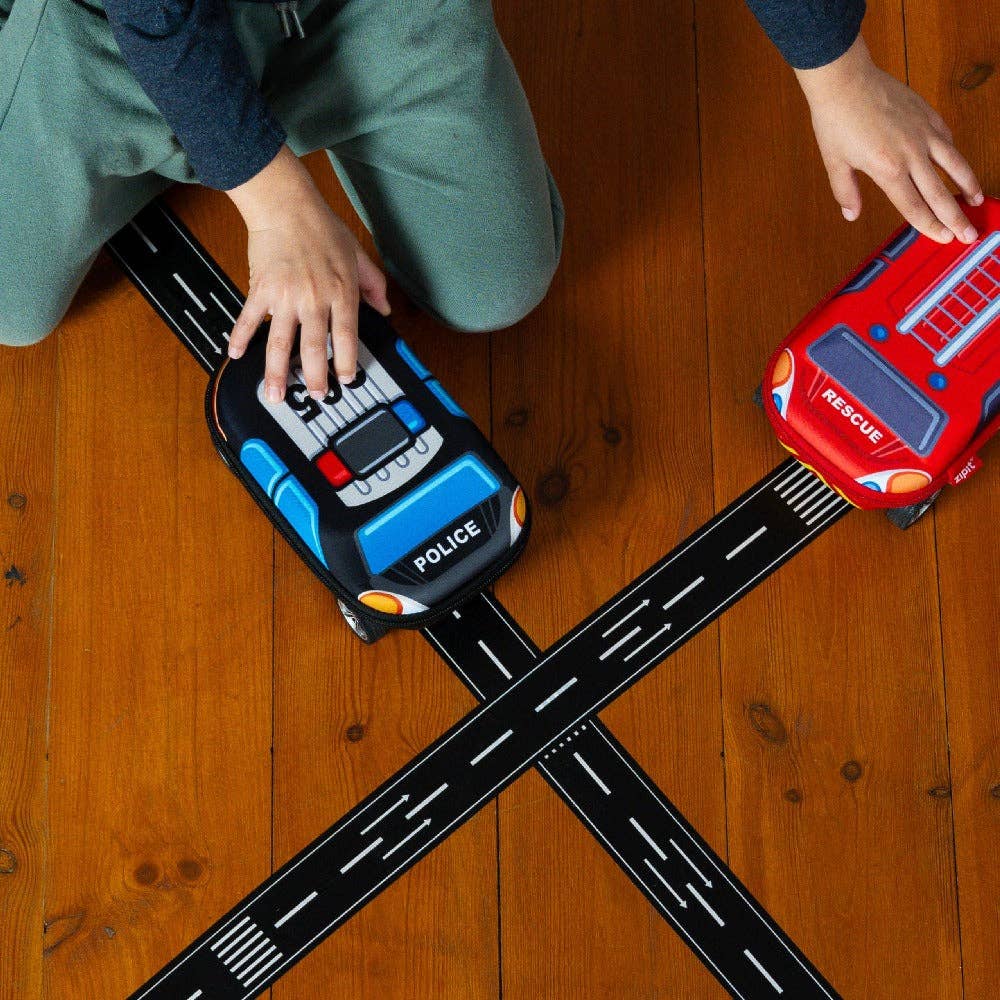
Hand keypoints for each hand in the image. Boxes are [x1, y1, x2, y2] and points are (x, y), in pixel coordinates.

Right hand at [224, 145, 391, 401]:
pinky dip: (242, 337)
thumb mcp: (358, 254)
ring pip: (281, 342)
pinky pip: (250, 318)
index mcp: (341, 293)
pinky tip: (236, 355)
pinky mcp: (261, 289)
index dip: (346, 362)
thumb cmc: (322, 227)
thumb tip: (386, 310)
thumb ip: (374, 285)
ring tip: (276, 395)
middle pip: (315, 347)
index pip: (346, 337)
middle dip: (316, 377)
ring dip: (277, 372)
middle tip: (317, 396)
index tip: (346, 380)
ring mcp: (286, 296)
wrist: (286, 204)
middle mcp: (315, 299)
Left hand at [795, 34, 983, 243]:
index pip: (914, 207)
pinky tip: (958, 166)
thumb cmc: (837, 120)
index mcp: (887, 169)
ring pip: (954, 164)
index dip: (930, 226)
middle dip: (955, 217)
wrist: (846, 80)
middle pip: (939, 193)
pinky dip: (954, 155)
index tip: (943, 238)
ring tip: (976, 200)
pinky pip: (947, 140)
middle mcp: (911, 153)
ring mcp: (923, 133)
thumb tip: (851, 214)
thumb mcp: (835, 163)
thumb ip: (845, 192)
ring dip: (967, 185)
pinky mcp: (928, 115)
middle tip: (968, 234)